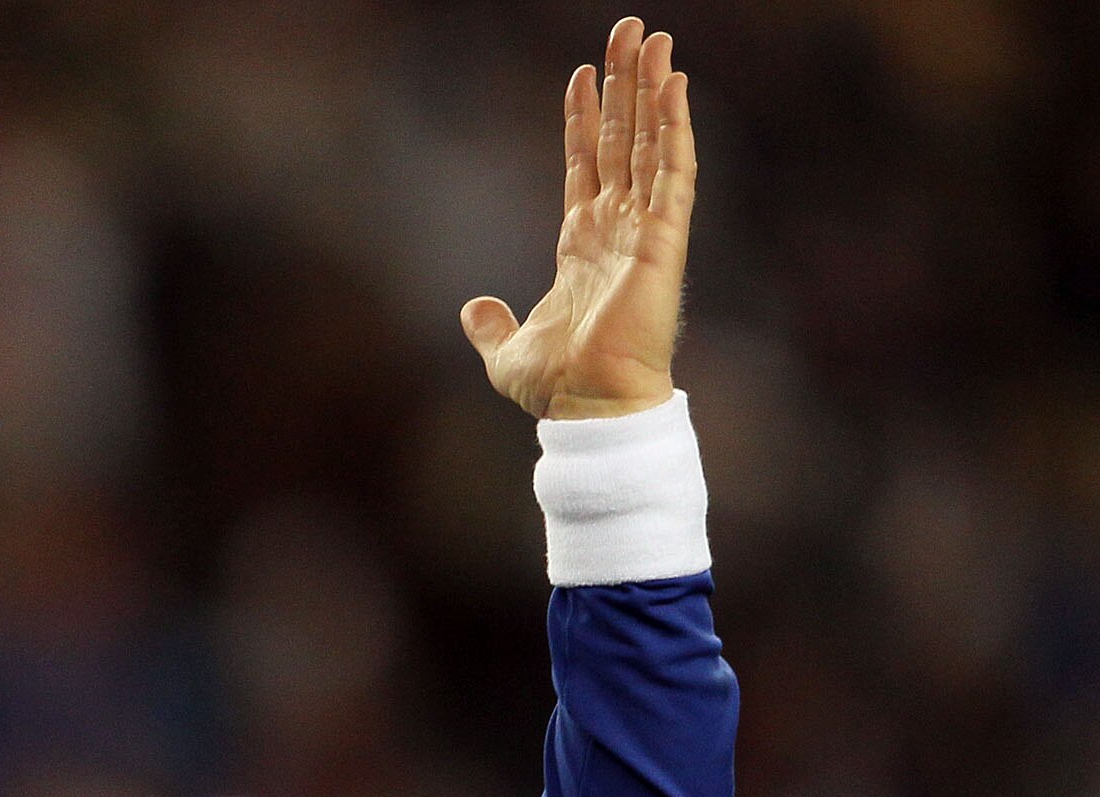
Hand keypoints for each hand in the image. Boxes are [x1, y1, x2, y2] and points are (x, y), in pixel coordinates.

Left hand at [461, 18, 696, 420]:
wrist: (587, 408)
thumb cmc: (557, 387)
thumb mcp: (505, 351)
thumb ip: (489, 325)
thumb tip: (472, 308)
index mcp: (582, 244)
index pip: (585, 163)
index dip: (583, 118)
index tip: (581, 73)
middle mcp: (618, 227)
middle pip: (623, 138)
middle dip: (625, 83)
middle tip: (629, 29)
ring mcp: (644, 228)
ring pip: (651, 141)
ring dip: (653, 89)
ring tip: (654, 38)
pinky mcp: (665, 238)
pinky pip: (675, 170)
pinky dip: (675, 127)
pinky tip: (675, 85)